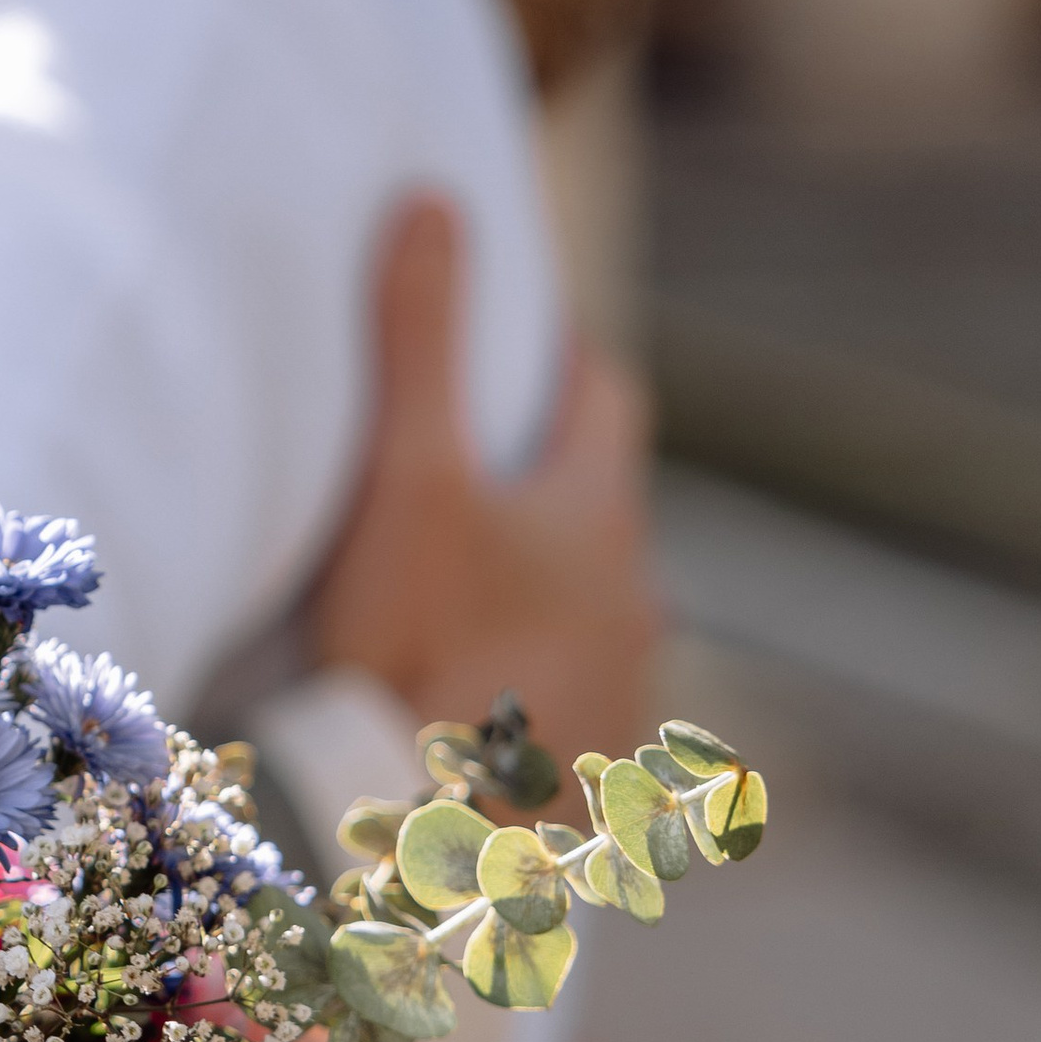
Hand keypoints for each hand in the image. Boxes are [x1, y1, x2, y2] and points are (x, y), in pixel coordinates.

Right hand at [311, 197, 659, 781]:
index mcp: (599, 519)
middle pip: (599, 513)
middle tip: (473, 468)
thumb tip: (434, 201)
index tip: (524, 336)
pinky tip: (468, 711)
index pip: (601, 397)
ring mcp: (622, 700)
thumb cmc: (416, 648)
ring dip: (543, 599)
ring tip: (461, 600)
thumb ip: (417, 338)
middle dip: (546, 486)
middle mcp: (636, 604)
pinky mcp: (592, 786)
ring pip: (592, 618)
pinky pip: (572, 714)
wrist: (426, 840)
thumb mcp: (403, 475)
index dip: (561, 355)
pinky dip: (531, 694)